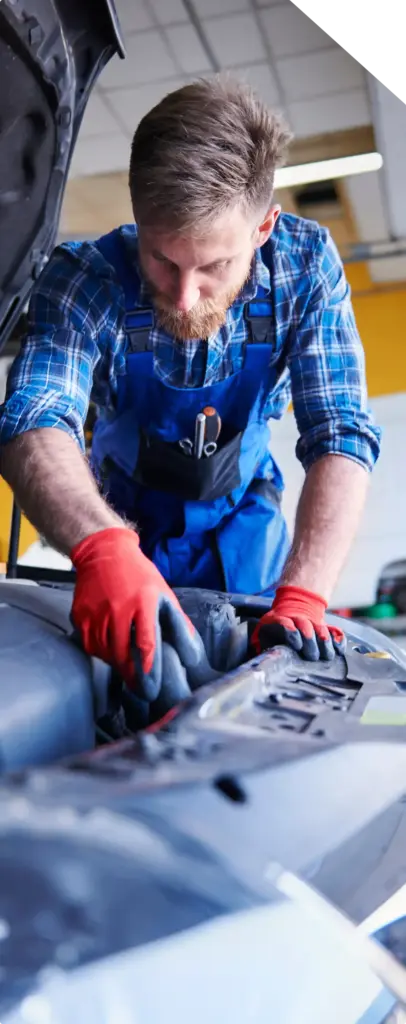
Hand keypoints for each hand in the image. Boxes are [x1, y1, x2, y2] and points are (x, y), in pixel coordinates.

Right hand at [70, 527, 209, 699]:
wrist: (105, 552)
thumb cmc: (139, 575)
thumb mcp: (163, 594)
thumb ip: (178, 623)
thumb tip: (192, 652)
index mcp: (143, 601)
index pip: (146, 641)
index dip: (148, 667)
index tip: (151, 686)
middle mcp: (118, 607)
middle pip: (122, 652)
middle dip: (132, 675)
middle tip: (141, 689)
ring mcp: (96, 611)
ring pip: (105, 651)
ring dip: (116, 663)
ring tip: (126, 665)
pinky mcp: (80, 613)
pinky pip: (89, 644)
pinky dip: (100, 652)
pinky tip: (110, 649)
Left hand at [250, 584, 345, 661]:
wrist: (295, 602)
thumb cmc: (277, 627)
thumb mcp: (264, 631)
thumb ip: (261, 644)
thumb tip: (260, 659)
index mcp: (280, 619)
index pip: (285, 624)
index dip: (291, 633)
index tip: (297, 645)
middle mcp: (298, 619)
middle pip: (305, 627)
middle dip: (310, 641)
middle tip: (312, 656)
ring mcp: (312, 622)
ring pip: (320, 629)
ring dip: (324, 641)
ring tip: (327, 654)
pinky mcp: (325, 626)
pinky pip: (334, 630)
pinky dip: (338, 639)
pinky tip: (340, 649)